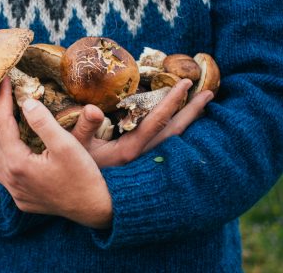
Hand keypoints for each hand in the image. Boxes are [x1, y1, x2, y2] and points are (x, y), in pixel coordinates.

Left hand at [0, 78, 111, 228]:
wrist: (94, 209)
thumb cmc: (84, 176)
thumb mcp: (67, 145)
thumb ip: (44, 122)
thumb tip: (25, 101)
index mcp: (18, 163)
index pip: (3, 123)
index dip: (1, 99)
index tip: (3, 80)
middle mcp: (10, 177)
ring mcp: (13, 189)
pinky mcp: (20, 197)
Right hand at [71, 80, 213, 166]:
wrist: (83, 199)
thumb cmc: (74, 169)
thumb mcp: (73, 147)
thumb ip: (84, 127)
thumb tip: (93, 108)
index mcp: (129, 150)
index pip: (156, 121)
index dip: (172, 101)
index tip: (186, 83)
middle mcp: (142, 157)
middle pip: (174, 132)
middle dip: (192, 111)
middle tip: (209, 92)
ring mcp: (144, 162)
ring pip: (174, 141)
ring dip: (189, 122)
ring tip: (202, 107)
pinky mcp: (143, 165)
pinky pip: (167, 147)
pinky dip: (179, 134)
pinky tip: (183, 126)